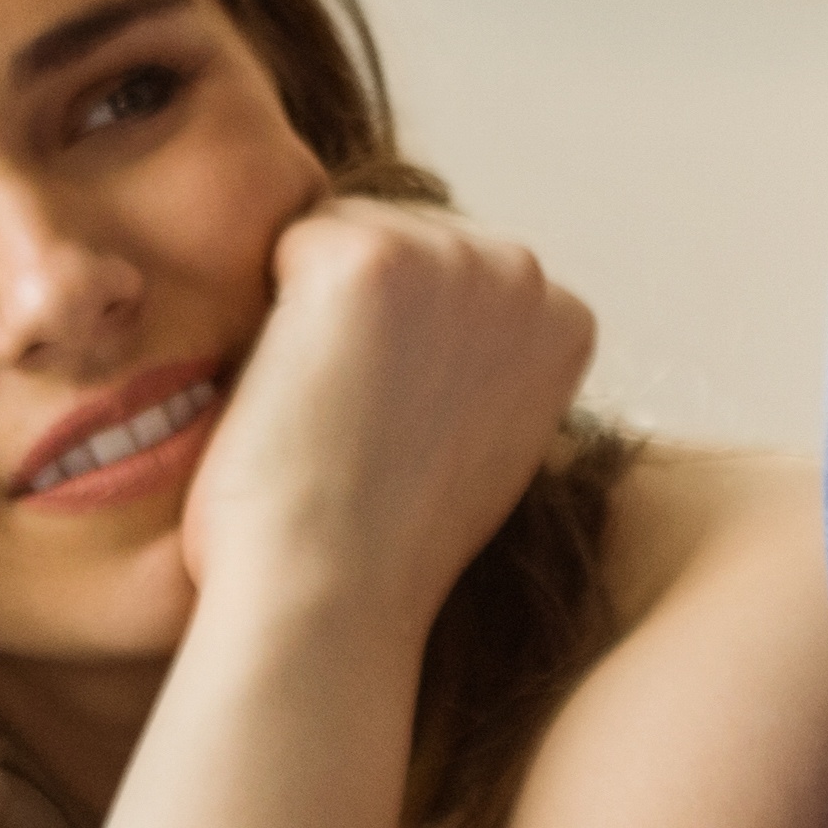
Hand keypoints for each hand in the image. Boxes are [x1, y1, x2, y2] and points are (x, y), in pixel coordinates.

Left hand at [177, 201, 591, 632]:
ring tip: (325, 409)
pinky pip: (282, 241)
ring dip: (308, 309)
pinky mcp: (369, 257)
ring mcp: (451, 258)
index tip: (399, 424)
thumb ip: (486, 363)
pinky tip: (290, 389)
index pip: (449, 273)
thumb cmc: (384, 547)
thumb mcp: (486, 442)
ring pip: (340, 231)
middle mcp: (525, 273)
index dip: (399, 342)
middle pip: (398, 235)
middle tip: (354, 422)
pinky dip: (263, 311)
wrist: (333, 597)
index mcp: (565, 318)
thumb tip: (444, 324)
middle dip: (356, 310)